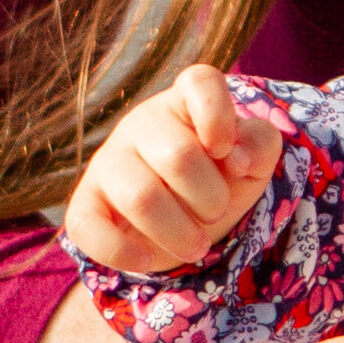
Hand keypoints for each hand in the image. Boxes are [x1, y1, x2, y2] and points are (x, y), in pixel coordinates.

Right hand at [64, 66, 285, 273]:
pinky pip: (88, 229)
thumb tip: (236, 156)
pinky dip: (123, 253)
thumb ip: (260, 143)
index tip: (225, 150)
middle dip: (210, 197)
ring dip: (179, 232)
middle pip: (178, 156)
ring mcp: (108, 162)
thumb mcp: (253, 160)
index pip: (199, 82)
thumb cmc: (219, 178)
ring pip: (140, 198)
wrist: (180, 220)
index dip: (218, 115)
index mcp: (184, 103)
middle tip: (216, 211)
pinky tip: (148, 259)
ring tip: (197, 246)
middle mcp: (142, 125)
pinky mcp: (84, 204)